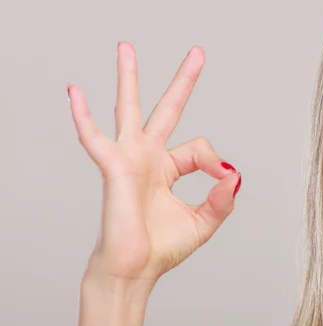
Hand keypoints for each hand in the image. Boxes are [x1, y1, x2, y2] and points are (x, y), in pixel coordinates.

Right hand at [68, 42, 240, 293]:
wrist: (135, 269)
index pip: (199, 149)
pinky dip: (83, 117)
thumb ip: (222, 199)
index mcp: (169, 169)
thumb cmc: (163, 248)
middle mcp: (149, 157)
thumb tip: (235, 174)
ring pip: (128, 109)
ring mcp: (130, 159)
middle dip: (183, 81)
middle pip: (167, 109)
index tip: (221, 179)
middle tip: (198, 52)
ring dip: (129, 78)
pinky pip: (95, 138)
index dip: (215, 161)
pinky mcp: (115, 168)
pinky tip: (75, 91)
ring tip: (126, 47)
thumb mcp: (204, 222)